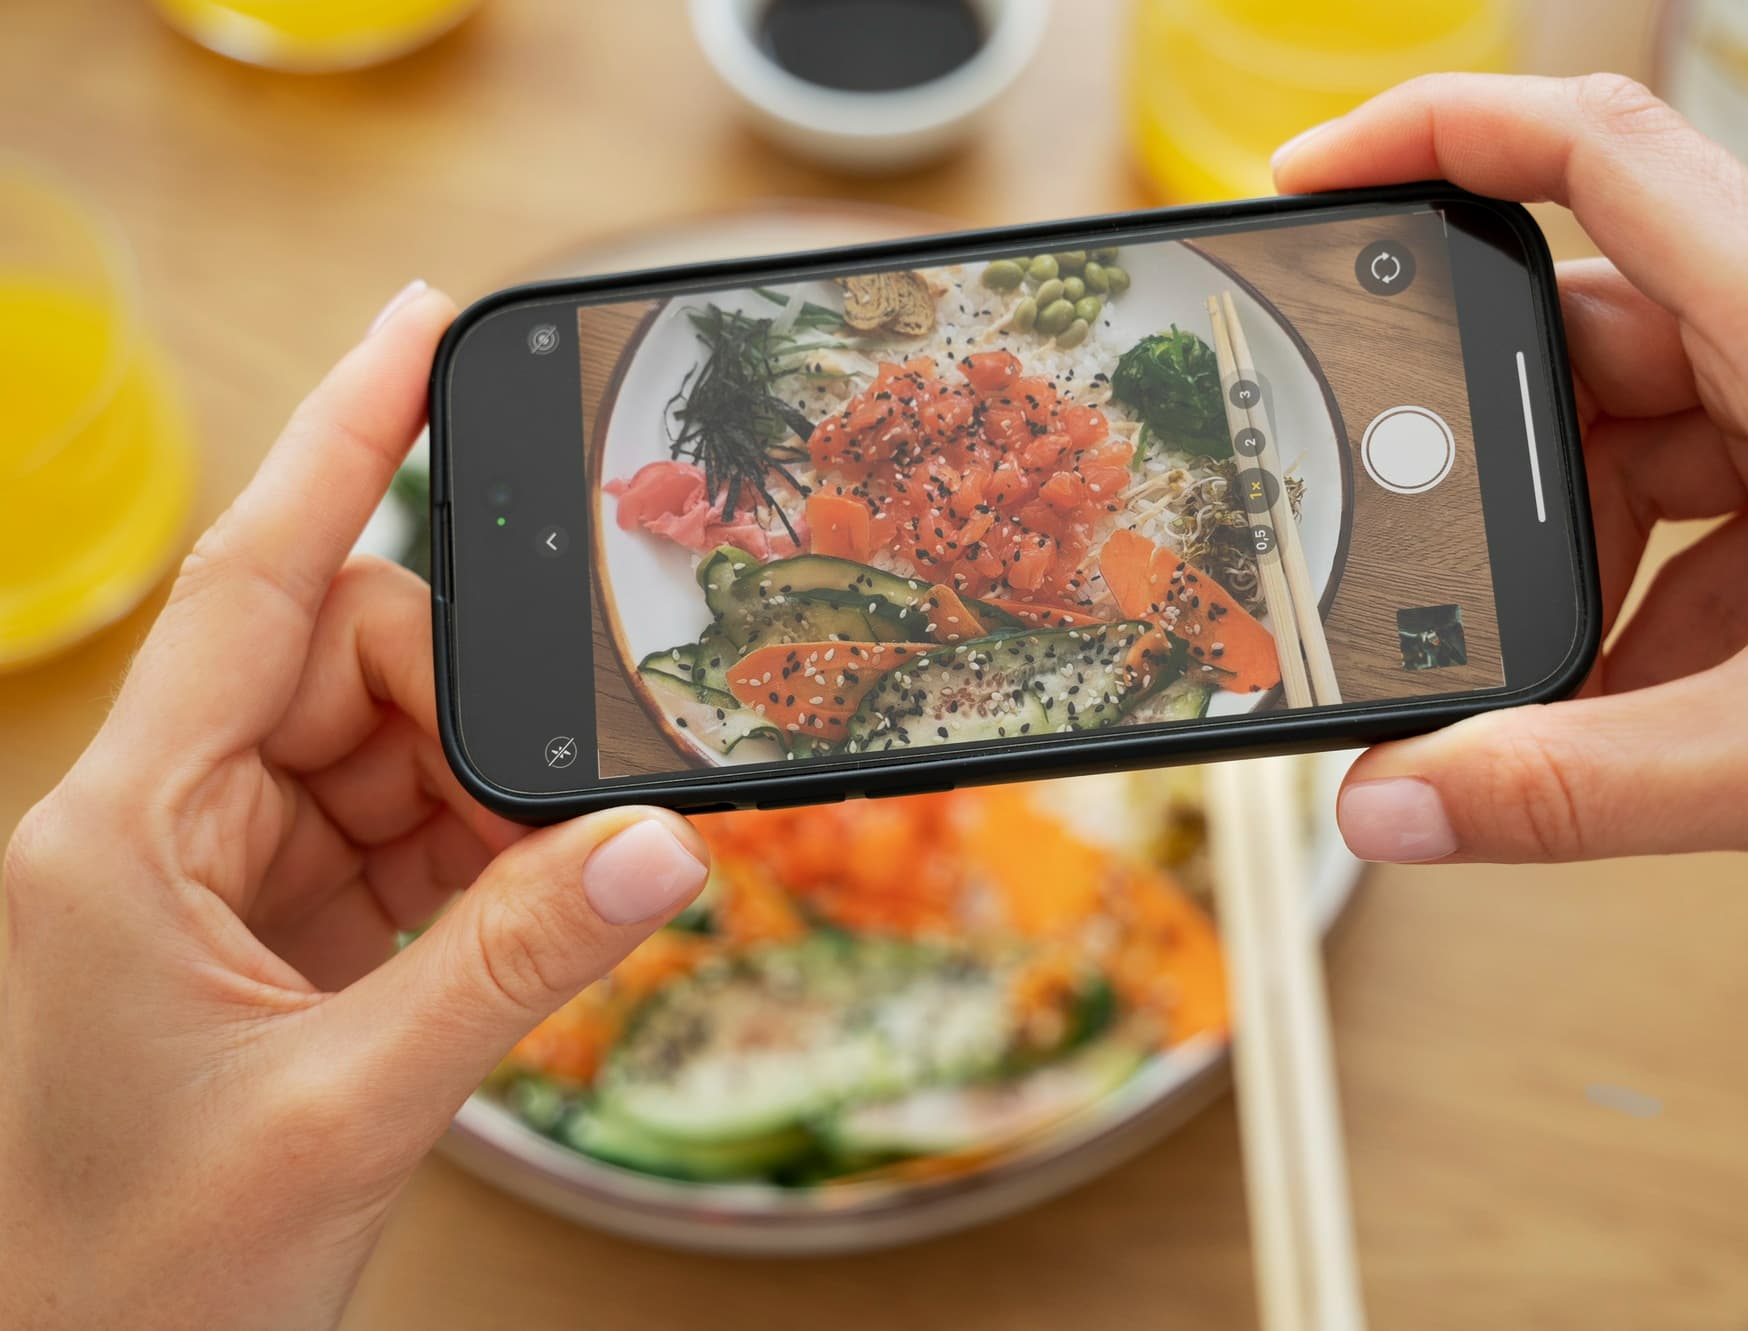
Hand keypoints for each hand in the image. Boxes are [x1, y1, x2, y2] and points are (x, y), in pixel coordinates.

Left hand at [0, 283, 710, 1329]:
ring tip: (532, 897)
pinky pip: (391, 842)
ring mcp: (210, 881)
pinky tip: (508, 917)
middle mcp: (157, 828)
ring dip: (476, 811)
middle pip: (343, 667)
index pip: (252, 585)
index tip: (413, 328)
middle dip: (464, 719)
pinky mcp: (262, 935)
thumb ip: (515, 966)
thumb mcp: (348, 1110)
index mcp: (120, 833)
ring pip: (382, 757)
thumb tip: (657, 849)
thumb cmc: (135, 1274)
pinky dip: (469, 869)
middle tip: (553, 806)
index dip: (338, 440)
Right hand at [1274, 74, 1747, 891]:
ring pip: (1644, 429)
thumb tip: (1388, 806)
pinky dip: (1651, 594)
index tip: (1312, 184)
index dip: (1433, 135)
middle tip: (1425, 564)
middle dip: (1495, 462)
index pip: (1594, 153)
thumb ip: (1574, 790)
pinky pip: (1709, 500)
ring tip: (1564, 676)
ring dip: (1580, 550)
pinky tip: (1648, 698)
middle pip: (1591, 329)